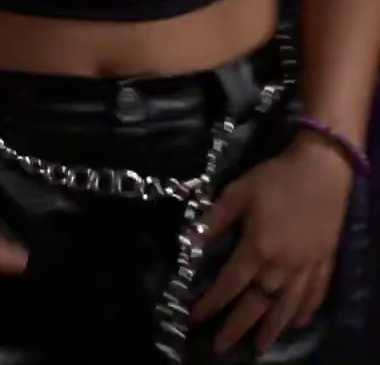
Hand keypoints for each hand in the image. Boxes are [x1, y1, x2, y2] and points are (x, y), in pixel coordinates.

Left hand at [190, 136, 353, 353]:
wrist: (323, 169)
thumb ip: (213, 221)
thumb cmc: (275, 178)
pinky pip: (318, 293)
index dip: (212, 302)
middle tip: (222, 347)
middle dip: (238, 326)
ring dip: (273, 328)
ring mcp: (308, 265)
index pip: (230, 283)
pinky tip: (300, 322)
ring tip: (260, 347)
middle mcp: (284, 264)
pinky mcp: (326, 261)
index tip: (195, 317)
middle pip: (259, 303)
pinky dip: (307, 310)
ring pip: (289, 305)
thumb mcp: (236, 193)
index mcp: (258, 248)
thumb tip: (189, 243)